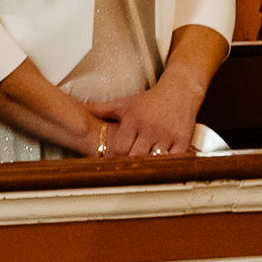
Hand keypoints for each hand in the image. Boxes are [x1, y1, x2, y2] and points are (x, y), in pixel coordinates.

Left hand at [88, 76, 208, 158]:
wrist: (179, 91)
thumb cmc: (148, 100)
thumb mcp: (124, 103)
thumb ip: (101, 109)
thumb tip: (79, 107)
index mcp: (133, 120)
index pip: (120, 148)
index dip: (116, 158)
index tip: (116, 162)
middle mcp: (150, 127)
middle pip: (136, 156)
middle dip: (132, 164)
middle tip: (130, 170)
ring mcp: (167, 135)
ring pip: (155, 160)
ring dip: (150, 166)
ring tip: (145, 169)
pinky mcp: (182, 140)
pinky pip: (174, 160)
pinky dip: (168, 164)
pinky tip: (163, 165)